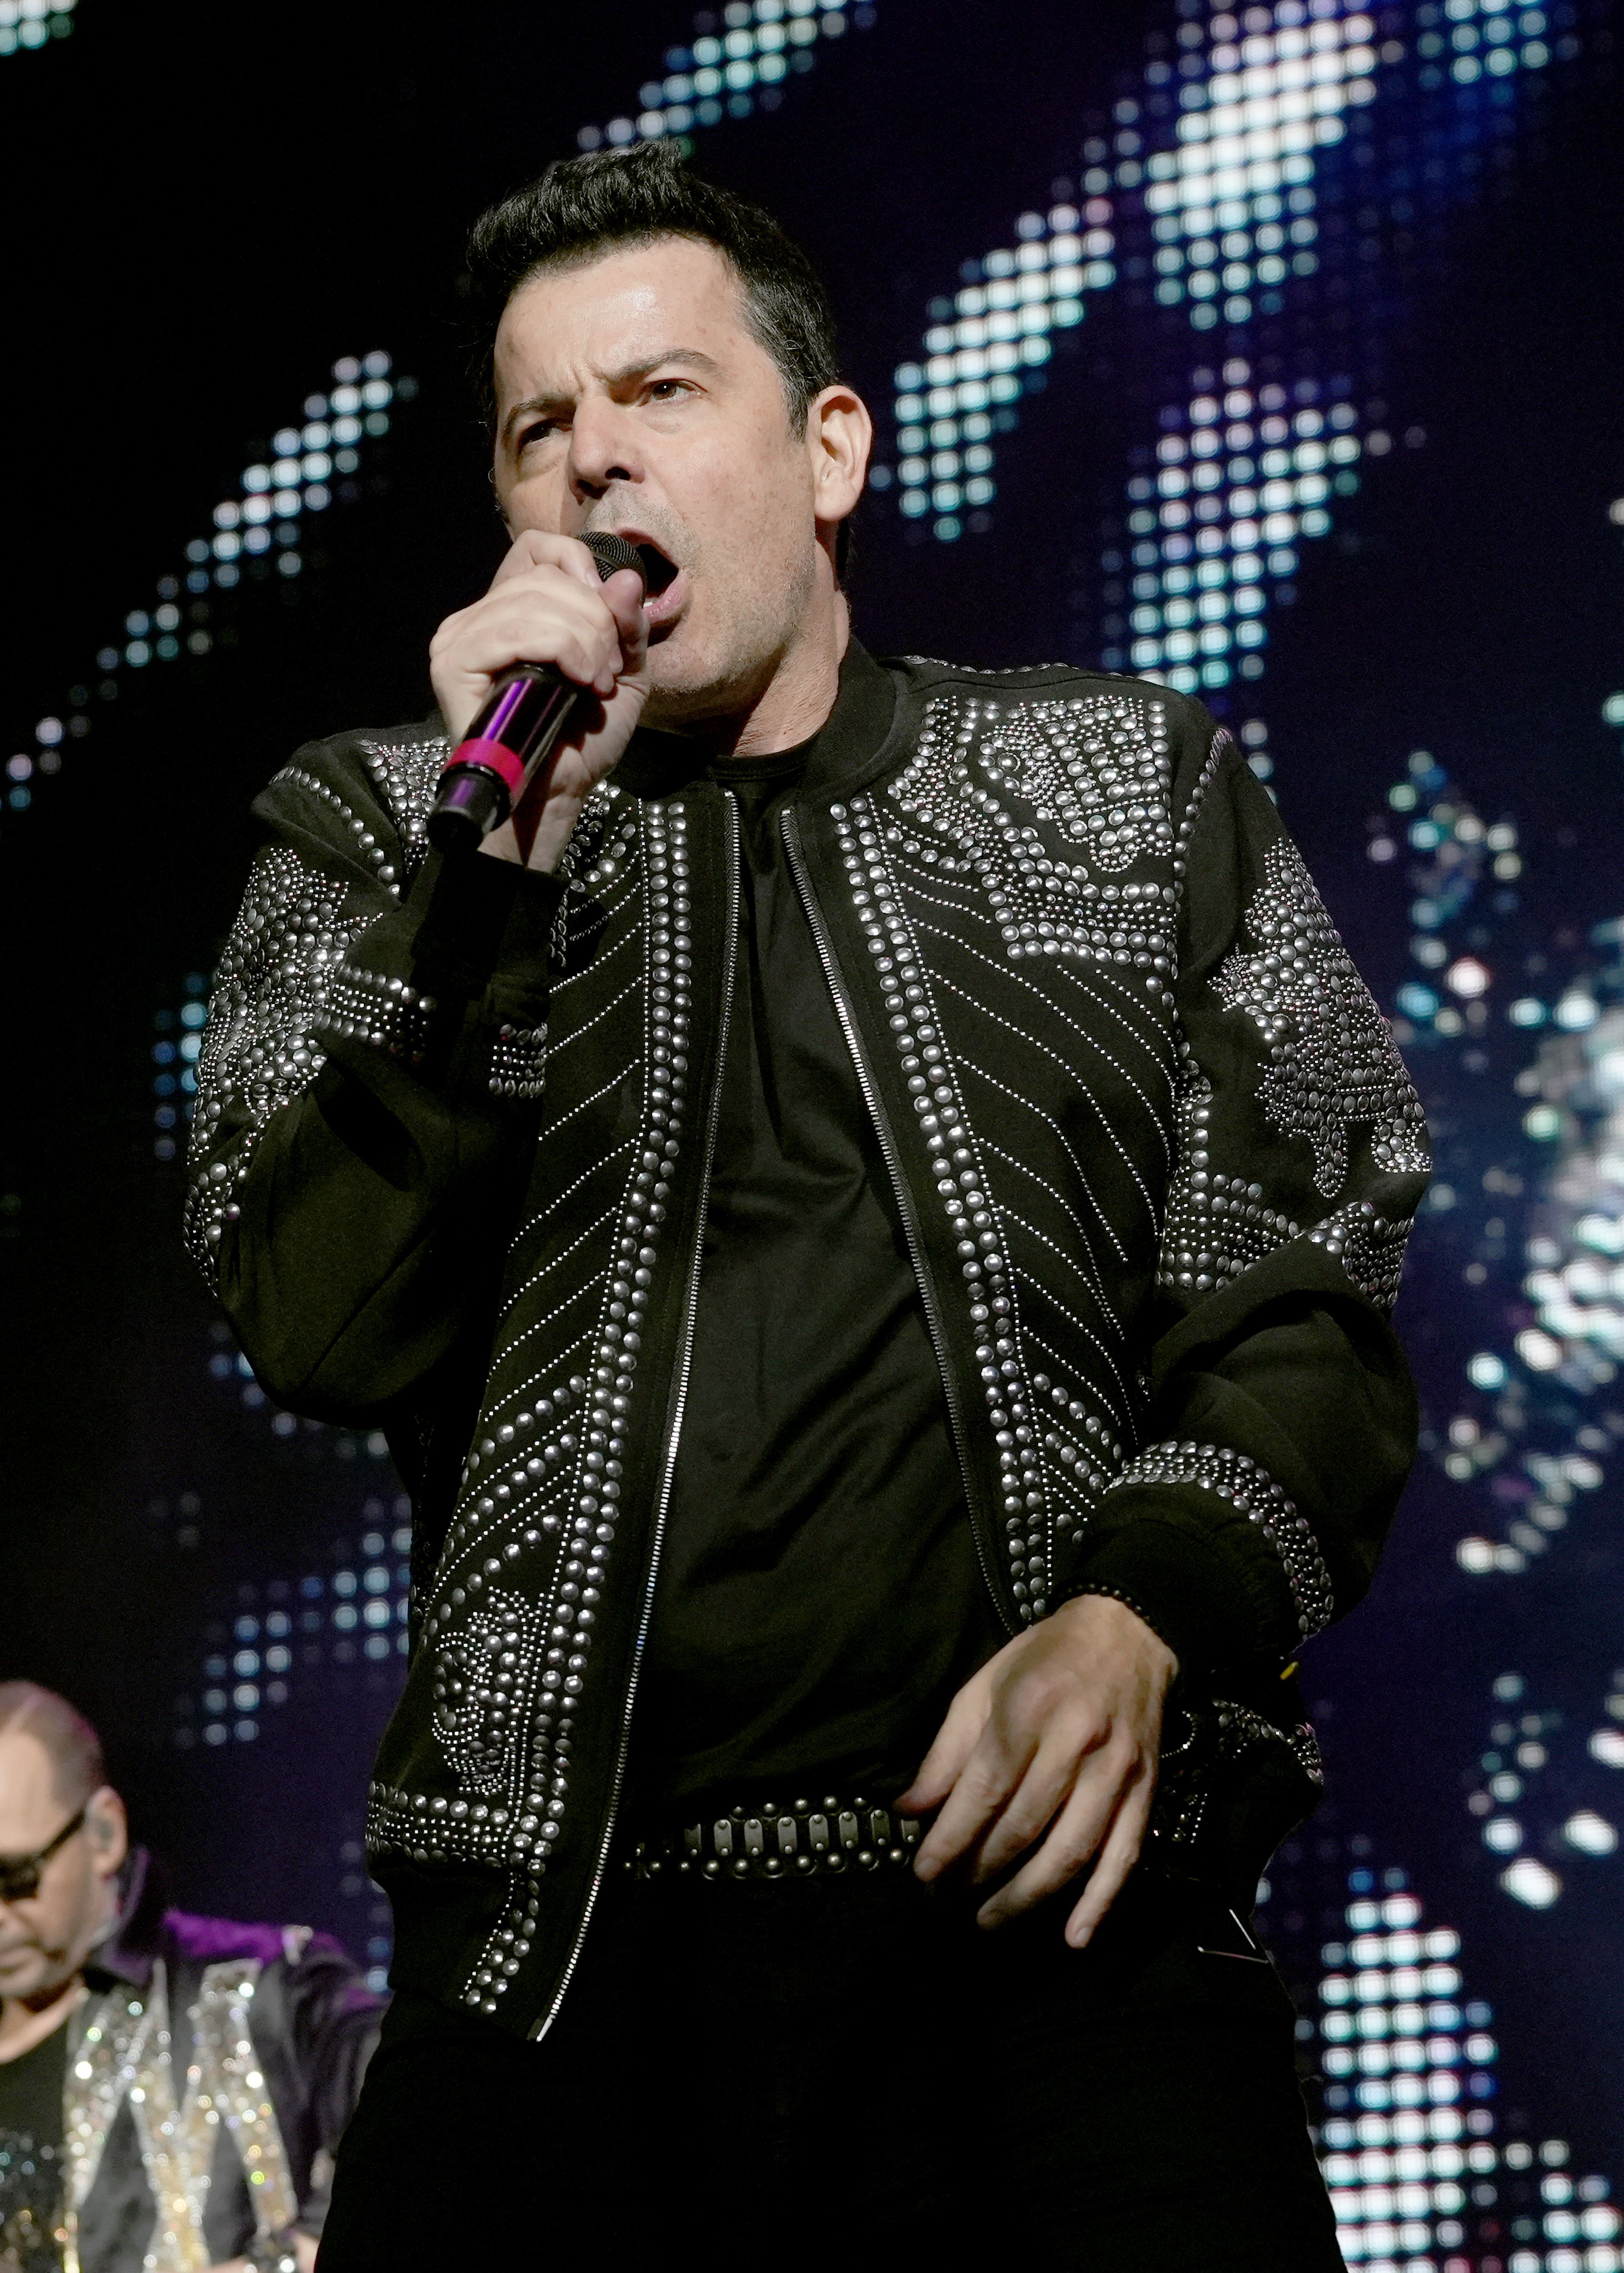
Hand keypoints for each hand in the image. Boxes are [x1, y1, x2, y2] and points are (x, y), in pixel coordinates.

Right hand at [428, 530, 650, 873]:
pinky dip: (560, 650)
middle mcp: (478, 617)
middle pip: (546, 576)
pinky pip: (515, 630)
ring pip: (534, 600)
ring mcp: (459, 637)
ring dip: (584, 640)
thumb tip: (625, 576)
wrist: (557, 795)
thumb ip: (627, 625)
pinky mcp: (453, 663)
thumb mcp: (623, 674)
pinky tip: (579, 681)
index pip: (539, 550)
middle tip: (606, 670)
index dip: (580, 567)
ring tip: (595, 684)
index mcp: (511, 612)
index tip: (610, 618)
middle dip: (595, 619)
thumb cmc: (582, 741)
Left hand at [896, 1594, 1176, 1946]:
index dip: (951, 1839)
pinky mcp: (1144, 1791)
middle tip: (946, 1899)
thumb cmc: (1046, 1658)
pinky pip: (1124, 1857)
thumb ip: (947, 1750)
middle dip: (977, 1871)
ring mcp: (1115, 1772)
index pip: (984, 1791)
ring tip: (990, 1920)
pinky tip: (1074, 1937)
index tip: (923, 1872)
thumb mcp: (985, 1686)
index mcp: (1029, 1710)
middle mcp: (1076, 1744)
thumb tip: (910, 1808)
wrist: (1129, 1632)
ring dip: (1026, 1897)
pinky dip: (1100, 1902)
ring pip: (1069, 1852)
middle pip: (1022, 1826)